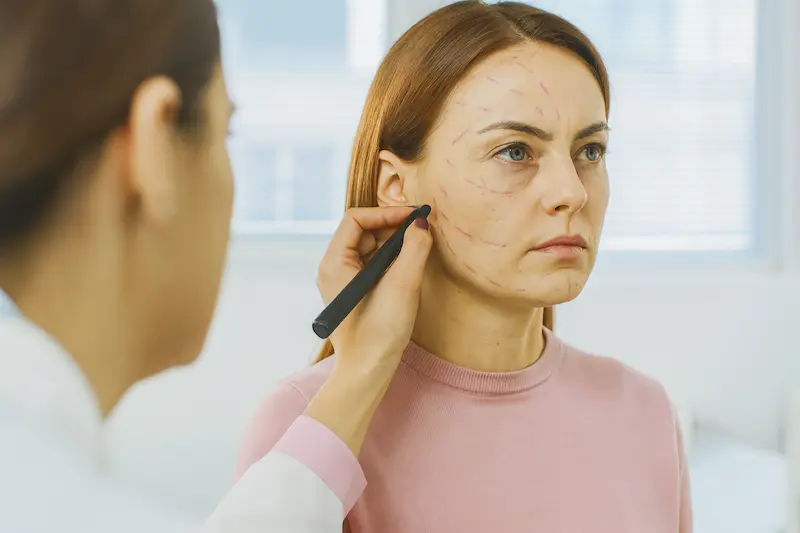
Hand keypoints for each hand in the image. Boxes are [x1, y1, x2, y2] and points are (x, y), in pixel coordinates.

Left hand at [307, 206, 431, 454]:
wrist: (368, 372)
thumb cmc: (379, 332)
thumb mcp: (402, 285)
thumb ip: (414, 249)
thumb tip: (422, 224)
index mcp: (334, 263)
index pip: (356, 219)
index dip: (386, 213)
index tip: (414, 216)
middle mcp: (333, 268)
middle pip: (363, 231)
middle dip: (392, 227)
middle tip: (421, 231)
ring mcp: (343, 281)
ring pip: (370, 247)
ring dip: (394, 243)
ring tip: (419, 248)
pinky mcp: (355, 292)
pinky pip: (373, 264)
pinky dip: (392, 259)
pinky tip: (409, 266)